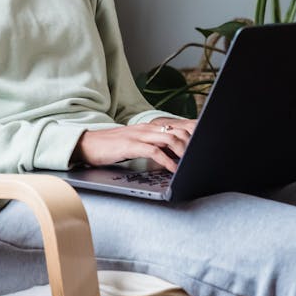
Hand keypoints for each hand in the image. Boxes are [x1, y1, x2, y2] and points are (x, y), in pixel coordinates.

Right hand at [73, 118, 195, 172]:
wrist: (88, 144)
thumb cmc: (111, 146)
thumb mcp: (136, 144)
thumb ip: (154, 146)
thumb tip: (172, 156)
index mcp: (149, 128)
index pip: (177, 125)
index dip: (194, 133)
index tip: (206, 142)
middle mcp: (147, 129)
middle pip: (177, 130)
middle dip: (193, 142)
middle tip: (203, 155)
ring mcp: (139, 136)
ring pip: (169, 138)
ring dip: (183, 151)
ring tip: (192, 162)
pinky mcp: (130, 145)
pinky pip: (154, 151)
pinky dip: (167, 160)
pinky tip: (174, 169)